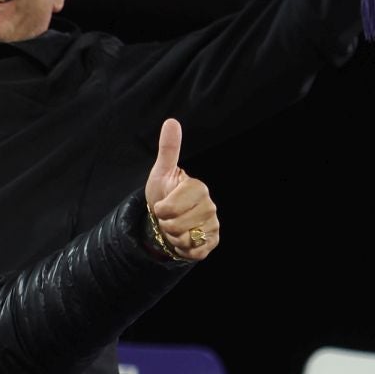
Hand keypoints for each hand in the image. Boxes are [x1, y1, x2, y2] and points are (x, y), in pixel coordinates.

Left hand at [143, 118, 218, 262]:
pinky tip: (184, 239)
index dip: (161, 210)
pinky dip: (183, 249)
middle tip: (168, 218)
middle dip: (165, 225)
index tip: (162, 205)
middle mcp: (210, 206)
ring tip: (175, 227)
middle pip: (176, 225)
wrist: (167, 219)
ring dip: (173, 237)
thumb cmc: (164, 194)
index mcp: (198, 188)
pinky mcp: (213, 241)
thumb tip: (171, 121)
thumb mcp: (161, 173)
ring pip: (184, 239)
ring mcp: (213, 224)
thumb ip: (168, 150)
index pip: (170, 208)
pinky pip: (194, 252)